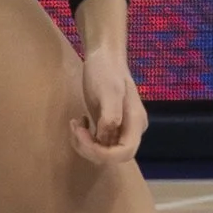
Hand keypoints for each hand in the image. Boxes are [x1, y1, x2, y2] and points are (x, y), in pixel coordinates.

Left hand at [68, 29, 148, 164]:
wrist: (104, 55)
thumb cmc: (106, 71)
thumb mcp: (108, 91)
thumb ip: (110, 115)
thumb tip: (105, 137)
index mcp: (136, 121)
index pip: (125, 152)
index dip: (103, 154)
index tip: (84, 137)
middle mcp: (131, 128)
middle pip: (113, 156)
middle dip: (91, 150)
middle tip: (76, 132)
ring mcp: (120, 128)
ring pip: (103, 152)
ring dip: (84, 144)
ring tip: (75, 124)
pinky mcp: (108, 126)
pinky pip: (98, 144)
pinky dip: (84, 139)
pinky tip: (79, 122)